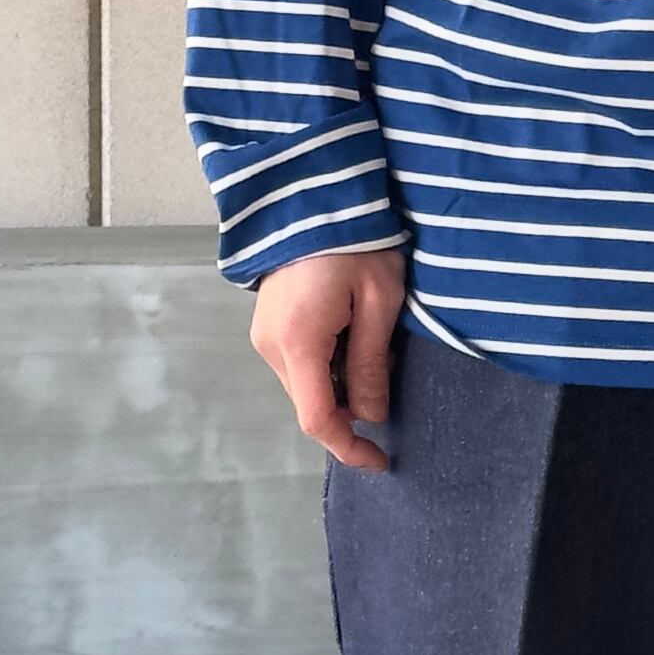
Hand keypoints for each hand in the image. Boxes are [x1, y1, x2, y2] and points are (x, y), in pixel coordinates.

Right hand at [249, 245, 407, 470]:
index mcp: (297, 342)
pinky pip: (299, 363)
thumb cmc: (355, 240)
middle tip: (389, 371)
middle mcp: (270, 346)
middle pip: (311, 403)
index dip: (349, 447)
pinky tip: (351, 332)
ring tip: (372, 338)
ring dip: (341, 382)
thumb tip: (371, 416)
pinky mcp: (268, 322)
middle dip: (351, 407)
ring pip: (305, 384)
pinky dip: (328, 364)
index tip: (381, 460)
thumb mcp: (378, 299)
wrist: (314, 194)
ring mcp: (264, 334)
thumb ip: (371, 362)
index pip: (318, 419)